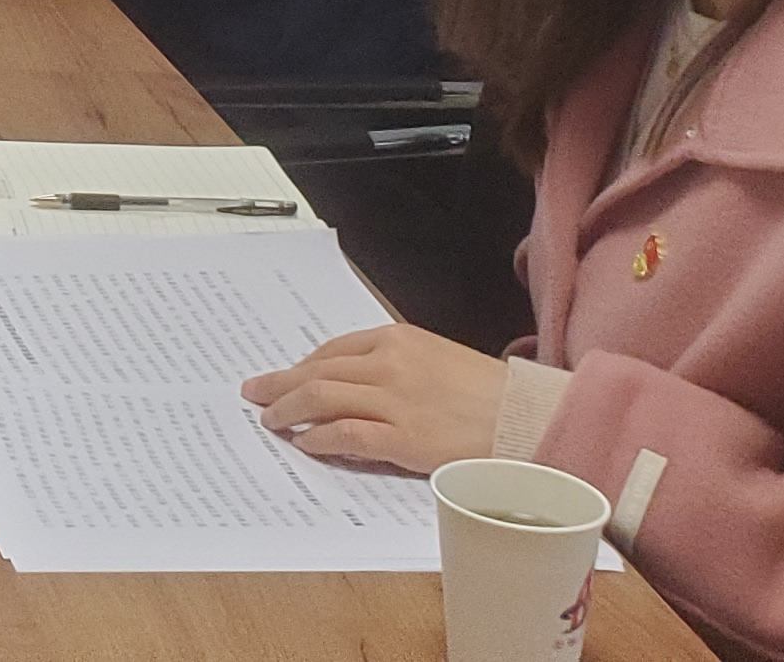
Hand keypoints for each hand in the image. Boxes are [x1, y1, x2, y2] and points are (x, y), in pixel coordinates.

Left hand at [241, 323, 509, 474]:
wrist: (529, 420)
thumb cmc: (489, 394)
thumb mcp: (438, 358)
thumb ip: (397, 364)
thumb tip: (355, 380)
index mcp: (398, 339)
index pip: (333, 350)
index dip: (302, 365)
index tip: (286, 375)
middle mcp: (390, 364)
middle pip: (317, 372)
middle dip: (281, 384)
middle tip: (255, 393)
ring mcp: (394, 401)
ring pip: (321, 399)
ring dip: (289, 410)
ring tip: (272, 421)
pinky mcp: (402, 438)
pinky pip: (345, 435)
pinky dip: (319, 439)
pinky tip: (306, 444)